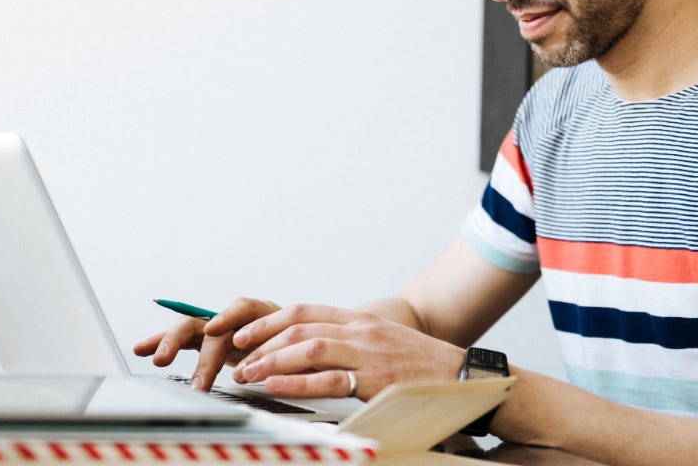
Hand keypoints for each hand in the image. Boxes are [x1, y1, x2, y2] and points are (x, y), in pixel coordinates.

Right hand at [131, 298, 280, 390]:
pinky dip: (164, 345)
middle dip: (182, 339)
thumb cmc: (295, 347)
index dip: (226, 317)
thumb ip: (277, 357)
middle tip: (165, 360)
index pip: (242, 308)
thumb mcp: (294, 352)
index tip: (212, 330)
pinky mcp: (208, 341)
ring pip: (189, 330)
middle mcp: (235, 318)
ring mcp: (219, 328)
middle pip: (204, 322)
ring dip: (167, 342)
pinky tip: (142, 349)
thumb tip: (256, 372)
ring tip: (149, 355)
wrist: (296, 347)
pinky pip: (184, 341)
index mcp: (262, 312)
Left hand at [229, 304, 464, 399]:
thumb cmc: (420, 366)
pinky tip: (275, 386)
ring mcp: (368, 352)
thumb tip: (312, 350)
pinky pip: (329, 378)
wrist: (461, 376)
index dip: (269, 321)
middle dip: (261, 342)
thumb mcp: (381, 344)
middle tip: (236, 357)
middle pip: (299, 326)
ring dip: (272, 361)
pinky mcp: (375, 379)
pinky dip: (297, 381)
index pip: (304, 311)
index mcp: (359, 320)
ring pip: (309, 348)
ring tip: (247, 374)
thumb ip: (349, 342)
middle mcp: (360, 330)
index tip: (242, 334)